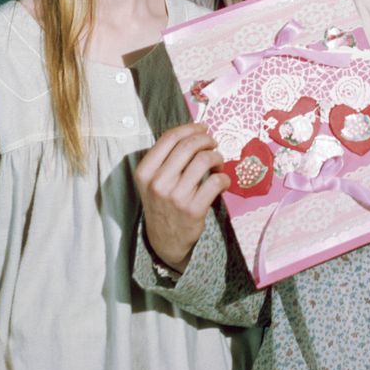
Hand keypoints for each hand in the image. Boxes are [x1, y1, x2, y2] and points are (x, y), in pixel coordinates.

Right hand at [134, 123, 228, 272]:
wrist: (165, 241)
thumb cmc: (163, 203)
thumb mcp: (153, 180)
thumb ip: (167, 157)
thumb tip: (196, 131)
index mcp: (145, 171)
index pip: (170, 137)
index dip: (190, 128)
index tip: (203, 128)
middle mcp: (157, 183)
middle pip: (189, 145)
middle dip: (206, 140)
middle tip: (213, 144)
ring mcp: (175, 197)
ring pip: (204, 160)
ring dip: (217, 157)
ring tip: (218, 162)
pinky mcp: (193, 209)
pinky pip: (215, 182)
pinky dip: (224, 177)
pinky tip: (223, 181)